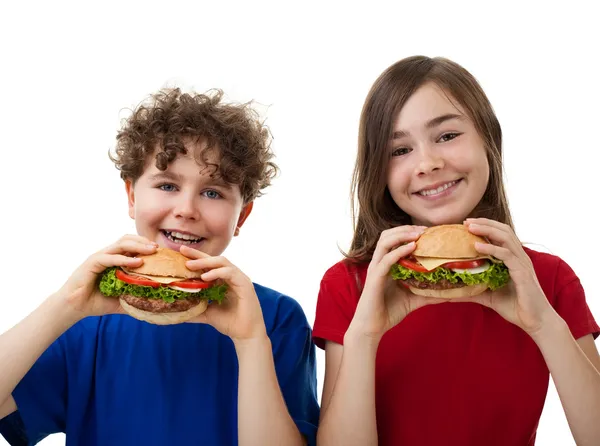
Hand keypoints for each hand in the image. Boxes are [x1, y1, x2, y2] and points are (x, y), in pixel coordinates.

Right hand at [57, 235, 157, 317]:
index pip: (131, 245)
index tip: (161, 251)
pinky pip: (110, 257)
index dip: (146, 245)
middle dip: (144, 241)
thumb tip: (155, 305)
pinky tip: (138, 262)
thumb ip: (136, 298)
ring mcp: (99, 257)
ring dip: (138, 246)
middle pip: (127, 240)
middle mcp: (107, 255)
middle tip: (158, 248)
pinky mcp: (91, 263)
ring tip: (152, 250)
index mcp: (114, 260)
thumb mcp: (122, 300)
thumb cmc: (96, 301)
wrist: (74, 308)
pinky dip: (125, 258)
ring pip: (120, 244)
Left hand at [180, 245, 266, 342]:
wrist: (245, 334)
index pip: (208, 265)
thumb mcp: (207, 314)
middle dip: (197, 255)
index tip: (180, 253)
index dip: (195, 258)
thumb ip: (194, 309)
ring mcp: (239, 278)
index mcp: (223, 280)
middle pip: (214, 260)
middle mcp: (232, 276)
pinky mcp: (245, 284)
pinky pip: (230, 273)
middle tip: (182, 250)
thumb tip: (176, 311)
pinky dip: (218, 272)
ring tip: (190, 265)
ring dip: (205, 262)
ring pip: (222, 262)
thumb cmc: (230, 322)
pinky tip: (205, 277)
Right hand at [348, 225, 446, 340]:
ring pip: (385, 241)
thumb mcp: (413, 300)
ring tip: (419, 234)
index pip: (394, 239)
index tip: (428, 231)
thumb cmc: (388, 312)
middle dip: (406, 229)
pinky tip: (412, 247)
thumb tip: (450, 294)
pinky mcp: (375, 278)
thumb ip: (428, 294)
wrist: (372, 328)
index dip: (409, 232)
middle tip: (425, 230)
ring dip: (402, 234)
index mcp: (386, 264)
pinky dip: (399, 251)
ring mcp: (376, 269)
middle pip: (388, 235)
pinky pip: (386, 259)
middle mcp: (379, 263)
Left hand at [456, 218, 558, 335]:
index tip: (466, 224)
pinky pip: (507, 255)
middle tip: (466, 222)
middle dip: (484, 223)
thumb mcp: (488, 296)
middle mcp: (519, 257)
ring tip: (470, 227)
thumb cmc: (515, 307)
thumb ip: (472, 291)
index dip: (485, 226)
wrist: (535, 322)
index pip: (500, 234)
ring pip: (505, 238)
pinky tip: (477, 246)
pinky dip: (492, 248)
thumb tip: (450, 292)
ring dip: (487, 230)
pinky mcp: (523, 273)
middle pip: (503, 230)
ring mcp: (522, 264)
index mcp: (513, 259)